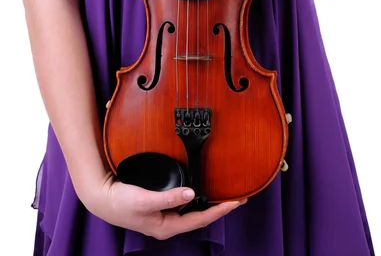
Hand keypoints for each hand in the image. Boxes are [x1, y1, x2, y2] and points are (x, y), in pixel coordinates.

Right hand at [83, 171, 245, 239]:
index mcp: (166, 227)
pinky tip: (201, 193)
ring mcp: (164, 217)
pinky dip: (196, 199)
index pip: (199, 220)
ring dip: (209, 204)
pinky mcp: (160, 207)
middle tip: (238, 199)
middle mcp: (168, 224)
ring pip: (193, 212)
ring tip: (225, 196)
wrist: (102, 198)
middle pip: (200, 218)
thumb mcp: (145, 200)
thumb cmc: (120, 202)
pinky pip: (184, 205)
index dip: (219, 211)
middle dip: (219, 209)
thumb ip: (169, 197)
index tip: (235, 202)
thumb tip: (192, 193)